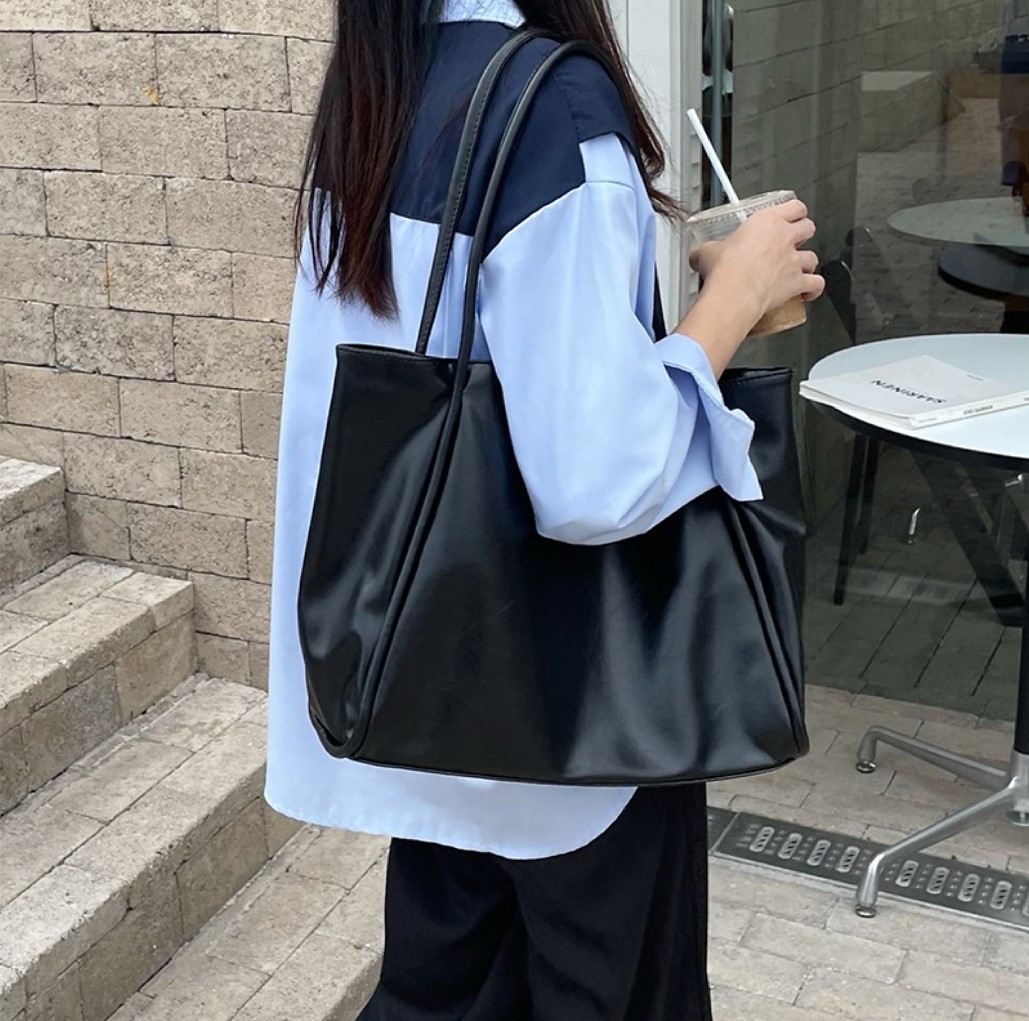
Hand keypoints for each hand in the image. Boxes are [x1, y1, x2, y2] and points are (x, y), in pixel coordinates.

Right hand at [674, 200, 825, 377]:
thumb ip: (707, 250)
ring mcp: (794, 261)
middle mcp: (785, 238)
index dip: (794, 212)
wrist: (734, 293)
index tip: (789, 217)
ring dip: (807, 263)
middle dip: (802, 234)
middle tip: (792, 241)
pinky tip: (808, 293)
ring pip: (813, 257)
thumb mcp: (708, 252)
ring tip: (798, 269)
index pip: (794, 206)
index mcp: (767, 221)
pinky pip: (816, 284)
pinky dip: (814, 289)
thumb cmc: (724, 270)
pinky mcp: (797, 283)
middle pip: (809, 227)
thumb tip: (697, 257)